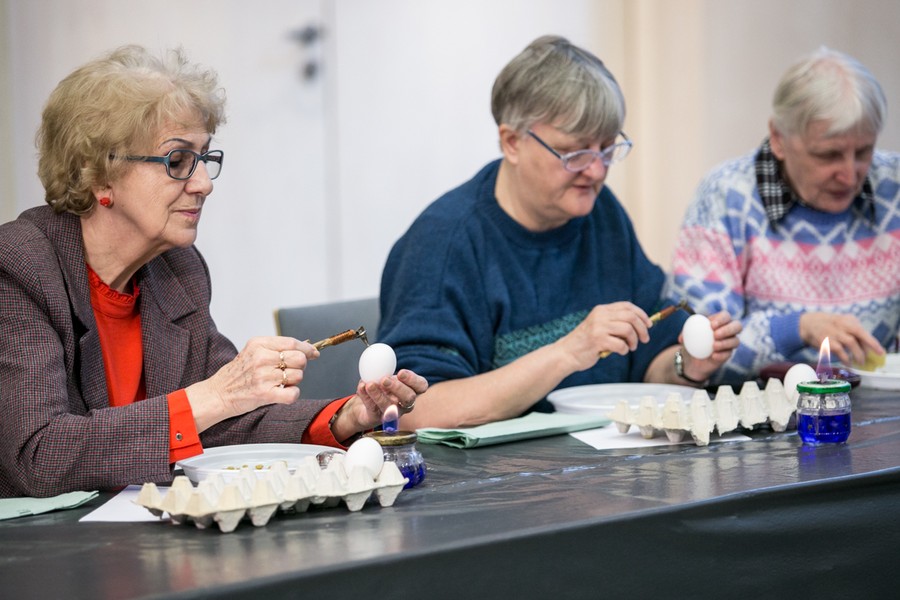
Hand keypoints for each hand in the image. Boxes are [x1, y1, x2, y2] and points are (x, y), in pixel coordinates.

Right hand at [186, 337, 318, 430]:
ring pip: (298, 376)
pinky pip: (293, 393)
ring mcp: (263, 376)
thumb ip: (275, 347)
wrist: (218, 393)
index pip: (292, 343)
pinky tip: (283, 393)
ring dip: (293, 381)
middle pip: (299, 359)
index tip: (313, 353)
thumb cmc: (238, 373)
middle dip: (299, 366)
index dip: (307, 348)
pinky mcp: (264, 394)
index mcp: (258, 344)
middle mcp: (261, 358)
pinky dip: (292, 394)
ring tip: (278, 382)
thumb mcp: (252, 351)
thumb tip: (305, 348)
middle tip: (289, 370)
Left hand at [330, 369, 428, 441]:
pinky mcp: (377, 418)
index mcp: (411, 390)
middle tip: (384, 379)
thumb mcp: (386, 375)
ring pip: (389, 405)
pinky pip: (372, 407)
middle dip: (398, 388)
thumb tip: (378, 355)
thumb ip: (386, 367)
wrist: (364, 405)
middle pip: (408, 398)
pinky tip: (361, 387)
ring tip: (369, 384)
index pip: (421, 386)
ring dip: (378, 394)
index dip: (413, 380)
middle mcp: (405, 403)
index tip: (400, 372)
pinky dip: (366, 396)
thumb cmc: (380, 387)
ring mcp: (392, 413)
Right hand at [558, 302, 652, 370]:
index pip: (627, 306)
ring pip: (628, 330)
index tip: (649, 324)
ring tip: (631, 347)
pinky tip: (620, 352)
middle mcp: (600, 316)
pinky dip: (624, 350)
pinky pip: (620, 345)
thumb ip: (615, 322)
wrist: (567, 353)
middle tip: (644, 339)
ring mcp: (598, 327)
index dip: (641, 314)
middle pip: (631, 317)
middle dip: (642, 329)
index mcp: (602, 310)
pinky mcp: (597, 340)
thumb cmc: (586, 342)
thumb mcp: (599, 326)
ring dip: (634, 341)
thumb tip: (642, 324)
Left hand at [677, 311, 741, 381]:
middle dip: (728, 329)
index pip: (725, 316)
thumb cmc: (690, 342)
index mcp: (719, 321)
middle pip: (737, 326)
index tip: (711, 325)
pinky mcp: (728, 354)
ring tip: (714, 346)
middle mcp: (728, 331)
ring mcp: (729, 343)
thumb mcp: (685, 336)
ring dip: (725, 343)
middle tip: (716, 335)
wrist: (691, 359)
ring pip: (735, 341)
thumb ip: (684, 333)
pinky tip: (713, 356)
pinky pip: (729, 354)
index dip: (721, 319)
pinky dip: (721, 354)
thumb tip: (682, 337)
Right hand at [799, 312, 883, 365]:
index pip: (862, 331)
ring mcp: (832, 333)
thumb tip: (867, 347)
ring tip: (860, 362)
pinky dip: (845, 358)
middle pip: (857, 335)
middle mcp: (840, 325)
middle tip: (867, 359)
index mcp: (847, 320)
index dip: (872, 343)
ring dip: (857, 354)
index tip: (880, 352)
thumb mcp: (843, 322)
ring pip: (850, 343)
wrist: (808, 323)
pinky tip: (847, 362)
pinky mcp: (824, 341)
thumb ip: (854, 331)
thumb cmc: (830, 325)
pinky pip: (838, 351)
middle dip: (865, 349)